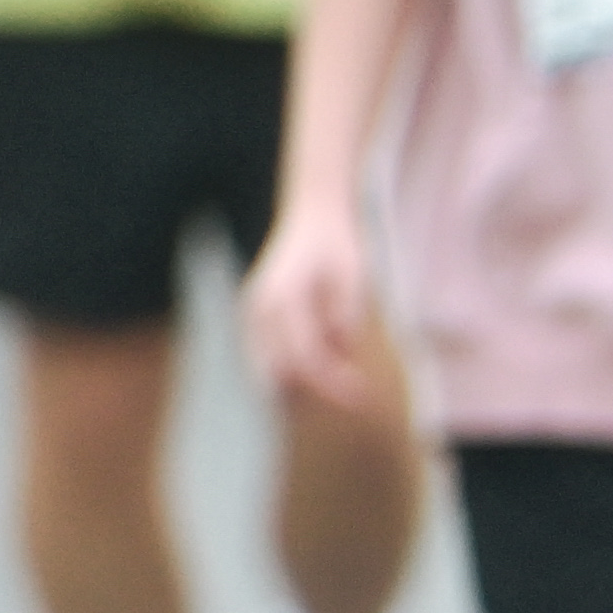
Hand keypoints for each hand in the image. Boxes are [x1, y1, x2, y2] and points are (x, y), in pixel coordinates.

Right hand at [249, 193, 395, 419]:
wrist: (313, 218)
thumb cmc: (337, 244)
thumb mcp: (352, 275)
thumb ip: (344, 313)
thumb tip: (341, 351)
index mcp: (281, 297)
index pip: (305, 357)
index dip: (333, 382)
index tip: (361, 395)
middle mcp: (258, 309)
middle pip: (280, 374)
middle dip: (317, 393)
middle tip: (354, 395)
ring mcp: (251, 315)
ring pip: (268, 372)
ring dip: (302, 387)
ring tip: (342, 379)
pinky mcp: (254, 321)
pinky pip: (266, 361)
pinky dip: (291, 374)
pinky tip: (325, 367)